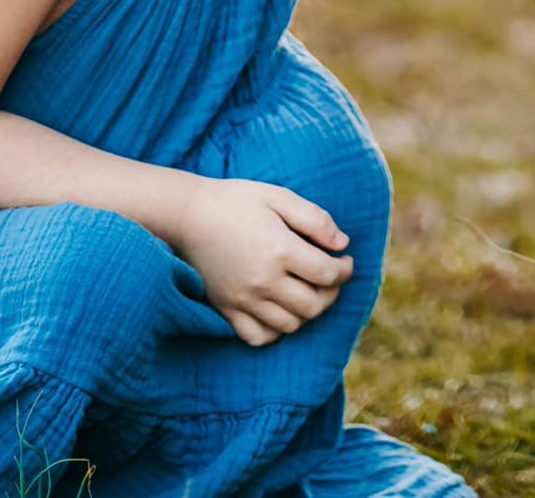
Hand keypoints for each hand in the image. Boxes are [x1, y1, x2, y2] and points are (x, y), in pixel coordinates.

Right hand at [173, 175, 353, 345]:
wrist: (189, 215)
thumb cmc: (236, 201)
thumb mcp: (279, 197)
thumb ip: (315, 220)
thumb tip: (343, 244)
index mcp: (280, 249)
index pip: (327, 274)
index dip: (345, 270)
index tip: (346, 261)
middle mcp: (263, 281)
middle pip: (313, 305)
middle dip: (332, 293)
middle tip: (332, 278)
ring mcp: (244, 300)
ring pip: (290, 325)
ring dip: (307, 312)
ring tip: (309, 292)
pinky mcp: (227, 310)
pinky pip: (259, 337)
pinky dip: (276, 331)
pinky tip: (281, 311)